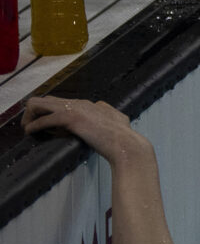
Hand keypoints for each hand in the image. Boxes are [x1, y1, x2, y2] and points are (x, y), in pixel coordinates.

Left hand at [24, 97, 151, 165]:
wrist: (126, 144)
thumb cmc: (123, 138)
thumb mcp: (118, 120)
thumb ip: (110, 114)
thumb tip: (108, 112)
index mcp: (92, 104)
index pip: (63, 102)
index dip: (52, 114)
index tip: (48, 128)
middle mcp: (81, 103)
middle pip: (48, 99)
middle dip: (35, 112)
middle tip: (32, 127)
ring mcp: (76, 108)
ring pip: (41, 103)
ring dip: (30, 116)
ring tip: (28, 129)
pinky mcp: (71, 118)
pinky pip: (45, 119)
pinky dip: (34, 125)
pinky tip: (30, 132)